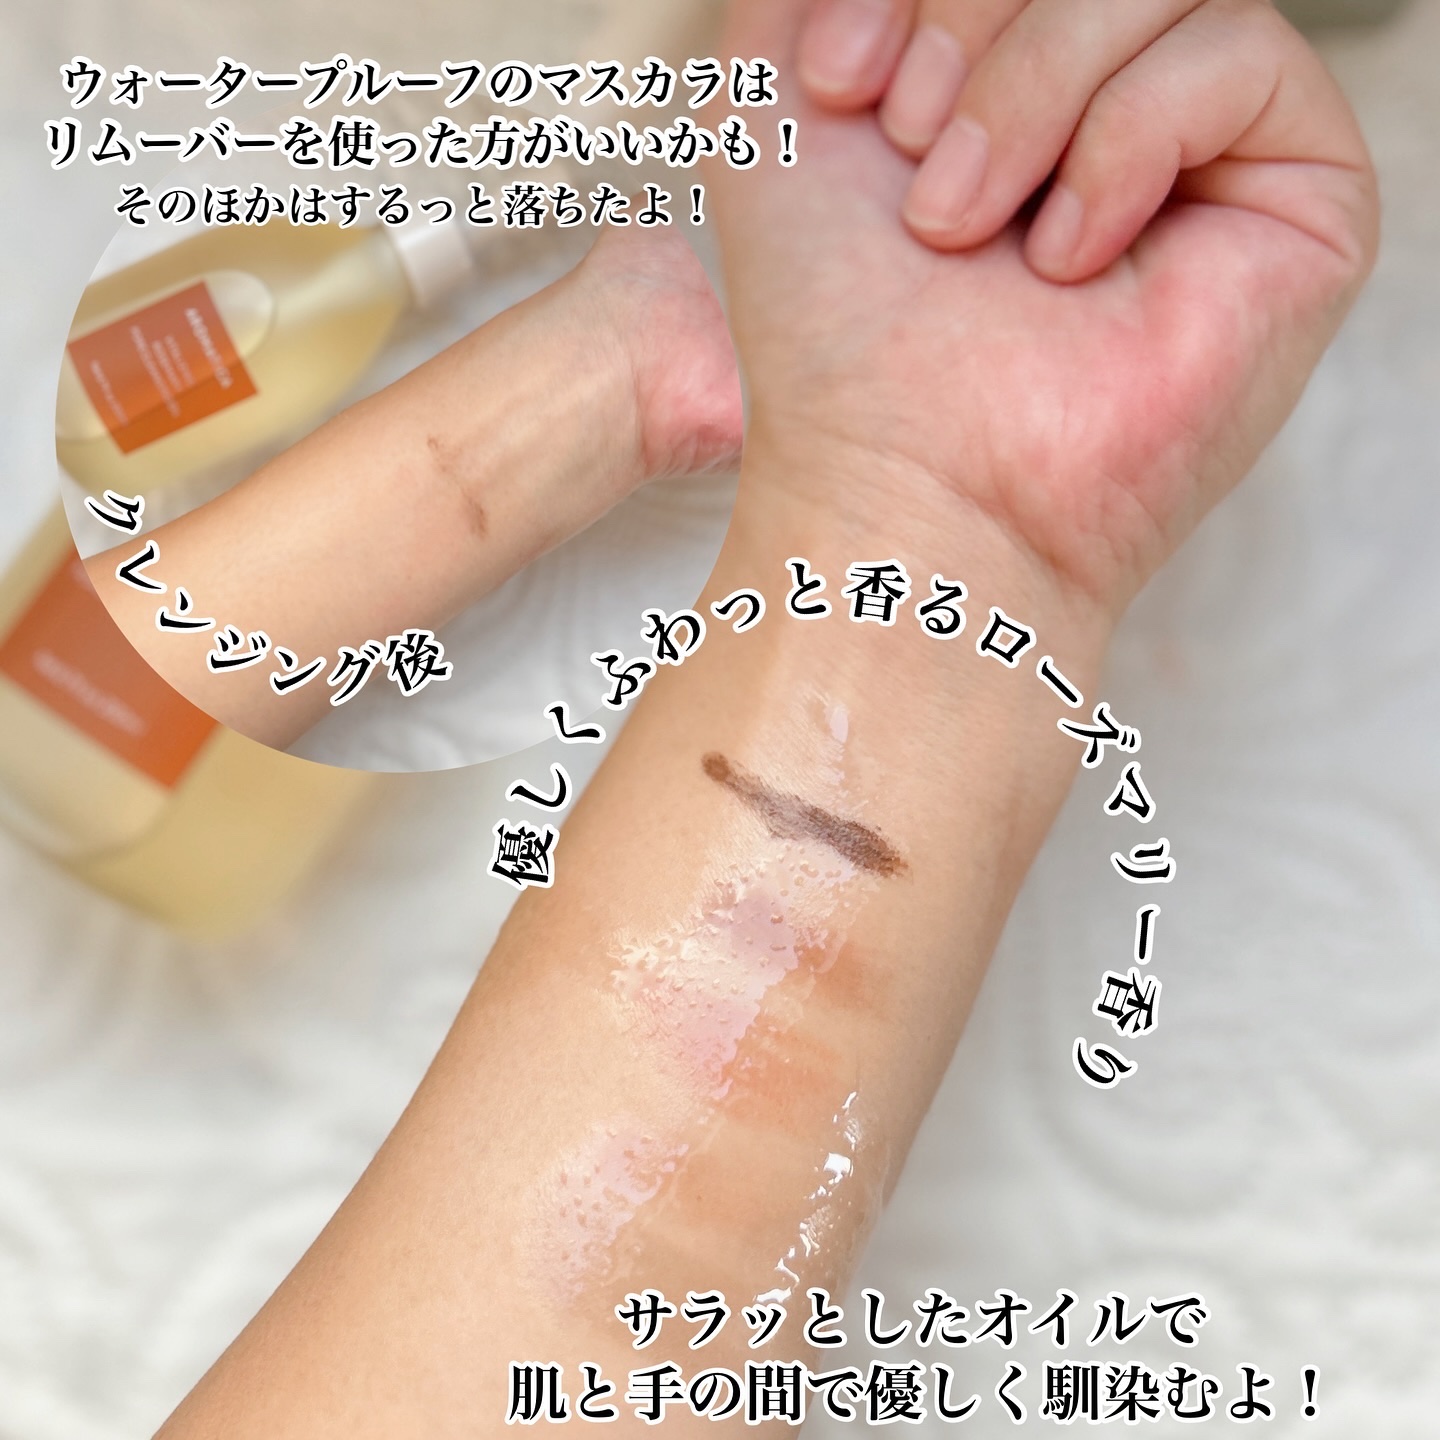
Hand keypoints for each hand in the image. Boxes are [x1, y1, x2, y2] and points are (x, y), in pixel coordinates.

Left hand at [716, 0, 1377, 616]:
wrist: (902, 480)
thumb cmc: (839, 331)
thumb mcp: (777, 101)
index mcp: (1013, 78)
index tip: (836, 83)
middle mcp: (1117, 106)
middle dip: (967, 25)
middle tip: (912, 164)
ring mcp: (1214, 153)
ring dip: (1028, 93)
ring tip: (963, 226)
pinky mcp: (1302, 201)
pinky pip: (1235, 54)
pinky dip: (1120, 146)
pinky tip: (1065, 259)